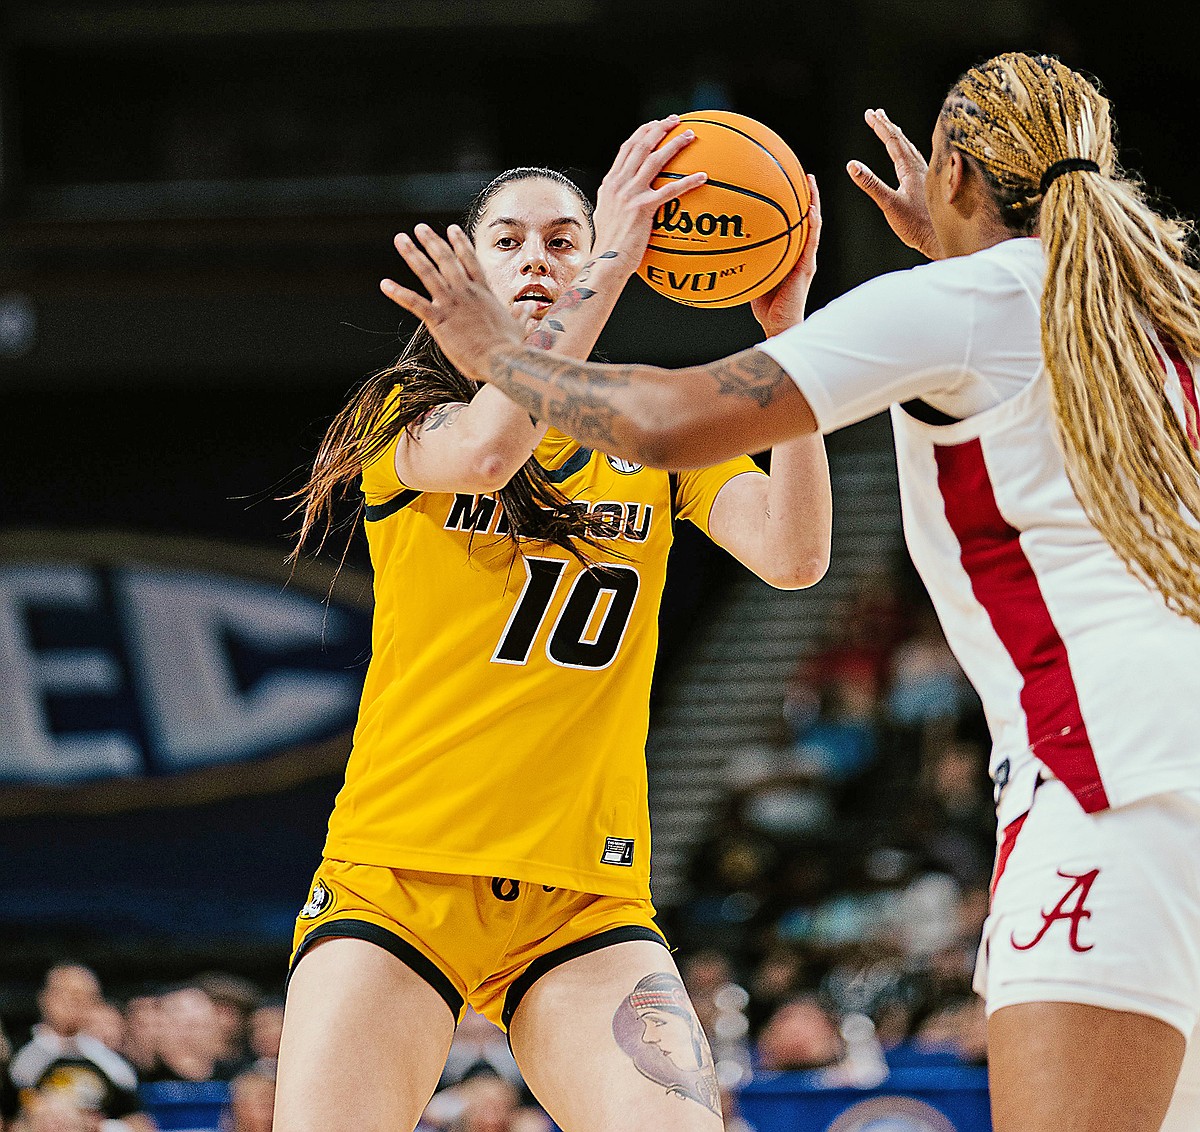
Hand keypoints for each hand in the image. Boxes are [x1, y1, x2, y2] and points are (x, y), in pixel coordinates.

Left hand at [381, 224, 522, 382]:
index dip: (460, 243)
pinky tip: (384, 284)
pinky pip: (414, 303)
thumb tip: (531, 309)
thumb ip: (521, 314)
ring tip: (400, 239)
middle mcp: (466, 292)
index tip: (452, 230)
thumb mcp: (520, 326)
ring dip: (413, 254)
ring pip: (428, 273)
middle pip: (446, 259)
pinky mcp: (439, 319)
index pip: (470, 261)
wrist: (501, 360)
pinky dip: (398, 293)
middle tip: (420, 228)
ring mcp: (451, 304)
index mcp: (484, 292)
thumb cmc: (511, 347)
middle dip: (432, 242)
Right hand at [589, 116, 707, 268]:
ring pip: (655, 160)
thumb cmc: (610, 247)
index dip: (642, 133)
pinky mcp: (642, 208)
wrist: (606, 262)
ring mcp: (630, 195)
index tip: (656, 125)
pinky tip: (703, 176)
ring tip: (690, 135)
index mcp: (610, 184)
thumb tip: (627, 202)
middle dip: (659, 128)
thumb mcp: (607, 218)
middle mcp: (619, 184)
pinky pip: (670, 190)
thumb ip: (617, 204)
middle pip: (641, 146)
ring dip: (674, 144)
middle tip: (675, 121)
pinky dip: (688, 181)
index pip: (626, 149)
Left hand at [751, 173, 821, 337]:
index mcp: (791, 255)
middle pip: (806, 219)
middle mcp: (802, 254)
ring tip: (811, 181)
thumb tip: (723, 247)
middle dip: (806, 195)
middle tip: (803, 173)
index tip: (787, 184)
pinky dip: (813, 225)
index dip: (793, 205)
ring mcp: (806, 260)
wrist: (780, 326)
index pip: (793, 225)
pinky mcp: (807, 268)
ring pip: (813, 225)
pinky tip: (811, 210)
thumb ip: (745, 261)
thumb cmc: (766, 308)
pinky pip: (811, 243)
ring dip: (813, 202)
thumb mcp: (752, 277)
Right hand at [846, 108, 942, 259]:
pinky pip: (917, 160)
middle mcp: (920, 168)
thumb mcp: (889, 204)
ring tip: (891, 128)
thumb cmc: (916, 224)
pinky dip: (908, 151)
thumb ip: (871, 184)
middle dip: (888, 126)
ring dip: (898, 137)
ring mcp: (926, 175)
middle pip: (902, 140)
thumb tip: (852, 165)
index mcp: (909, 169)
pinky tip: (909, 157)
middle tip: (876, 113)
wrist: (941, 238)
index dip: (880, 126)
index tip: (869, 114)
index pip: (893, 141)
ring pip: (910, 149)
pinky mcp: (929, 185)